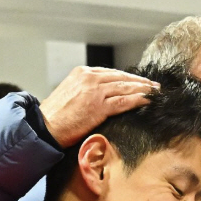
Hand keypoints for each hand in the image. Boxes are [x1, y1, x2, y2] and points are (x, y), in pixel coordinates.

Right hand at [39, 67, 159, 146]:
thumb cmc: (54, 117)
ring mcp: (95, 91)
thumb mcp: (69, 96)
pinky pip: (124, 101)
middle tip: (155, 86)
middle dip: (140, 82)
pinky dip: (138, 100)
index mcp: (81, 73)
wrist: (44, 127)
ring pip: (126, 87)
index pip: (111, 73)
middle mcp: (89, 78)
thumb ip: (84, 92)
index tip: (139, 82)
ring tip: (157, 93)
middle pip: (121, 77)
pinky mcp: (98, 106)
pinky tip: (149, 101)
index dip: (127, 78)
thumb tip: (98, 100)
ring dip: (144, 90)